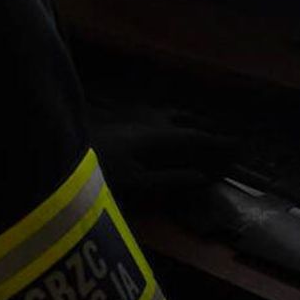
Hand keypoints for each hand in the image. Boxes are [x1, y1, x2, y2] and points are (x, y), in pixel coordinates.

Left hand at [86, 103, 238, 200]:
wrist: (60, 152)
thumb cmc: (99, 173)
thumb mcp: (137, 183)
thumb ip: (172, 179)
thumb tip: (205, 177)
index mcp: (157, 137)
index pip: (196, 139)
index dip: (219, 144)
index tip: (240, 147)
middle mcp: (149, 123)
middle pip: (186, 123)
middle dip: (209, 130)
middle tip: (228, 138)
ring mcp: (134, 121)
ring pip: (171, 116)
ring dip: (191, 121)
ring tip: (204, 128)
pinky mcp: (121, 124)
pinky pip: (158, 118)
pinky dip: (174, 121)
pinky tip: (167, 127)